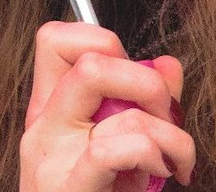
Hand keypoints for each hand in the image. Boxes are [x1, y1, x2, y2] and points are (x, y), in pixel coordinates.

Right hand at [20, 21, 195, 191]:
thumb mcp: (126, 145)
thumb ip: (146, 100)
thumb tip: (168, 65)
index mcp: (52, 110)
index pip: (55, 39)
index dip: (103, 39)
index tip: (131, 79)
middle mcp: (43, 128)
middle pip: (93, 60)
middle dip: (151, 84)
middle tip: (165, 119)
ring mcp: (50, 160)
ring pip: (121, 108)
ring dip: (170, 134)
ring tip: (172, 161)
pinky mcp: (66, 189)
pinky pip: (114, 148)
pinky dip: (152, 154)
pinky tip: (160, 174)